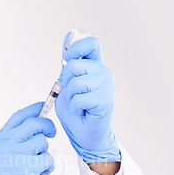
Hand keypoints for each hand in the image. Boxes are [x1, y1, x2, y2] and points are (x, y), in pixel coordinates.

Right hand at [0, 102, 55, 174]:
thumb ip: (8, 143)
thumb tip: (28, 135)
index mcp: (0, 138)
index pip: (19, 116)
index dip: (34, 109)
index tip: (43, 107)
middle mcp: (8, 143)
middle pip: (35, 124)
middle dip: (48, 126)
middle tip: (51, 133)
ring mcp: (17, 154)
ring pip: (43, 142)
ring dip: (45, 153)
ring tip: (39, 164)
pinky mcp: (27, 168)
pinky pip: (48, 159)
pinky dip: (49, 166)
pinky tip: (42, 173)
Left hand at [55, 35, 120, 162]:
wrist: (82, 133)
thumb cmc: (75, 110)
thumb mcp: (66, 84)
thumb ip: (67, 67)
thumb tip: (68, 41)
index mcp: (95, 65)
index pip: (92, 43)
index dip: (76, 48)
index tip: (67, 60)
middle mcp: (104, 72)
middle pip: (74, 66)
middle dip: (66, 83)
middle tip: (74, 95)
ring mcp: (107, 85)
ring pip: (76, 83)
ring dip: (70, 98)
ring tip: (78, 105)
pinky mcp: (106, 99)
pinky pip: (80, 98)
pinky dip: (75, 107)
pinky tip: (82, 111)